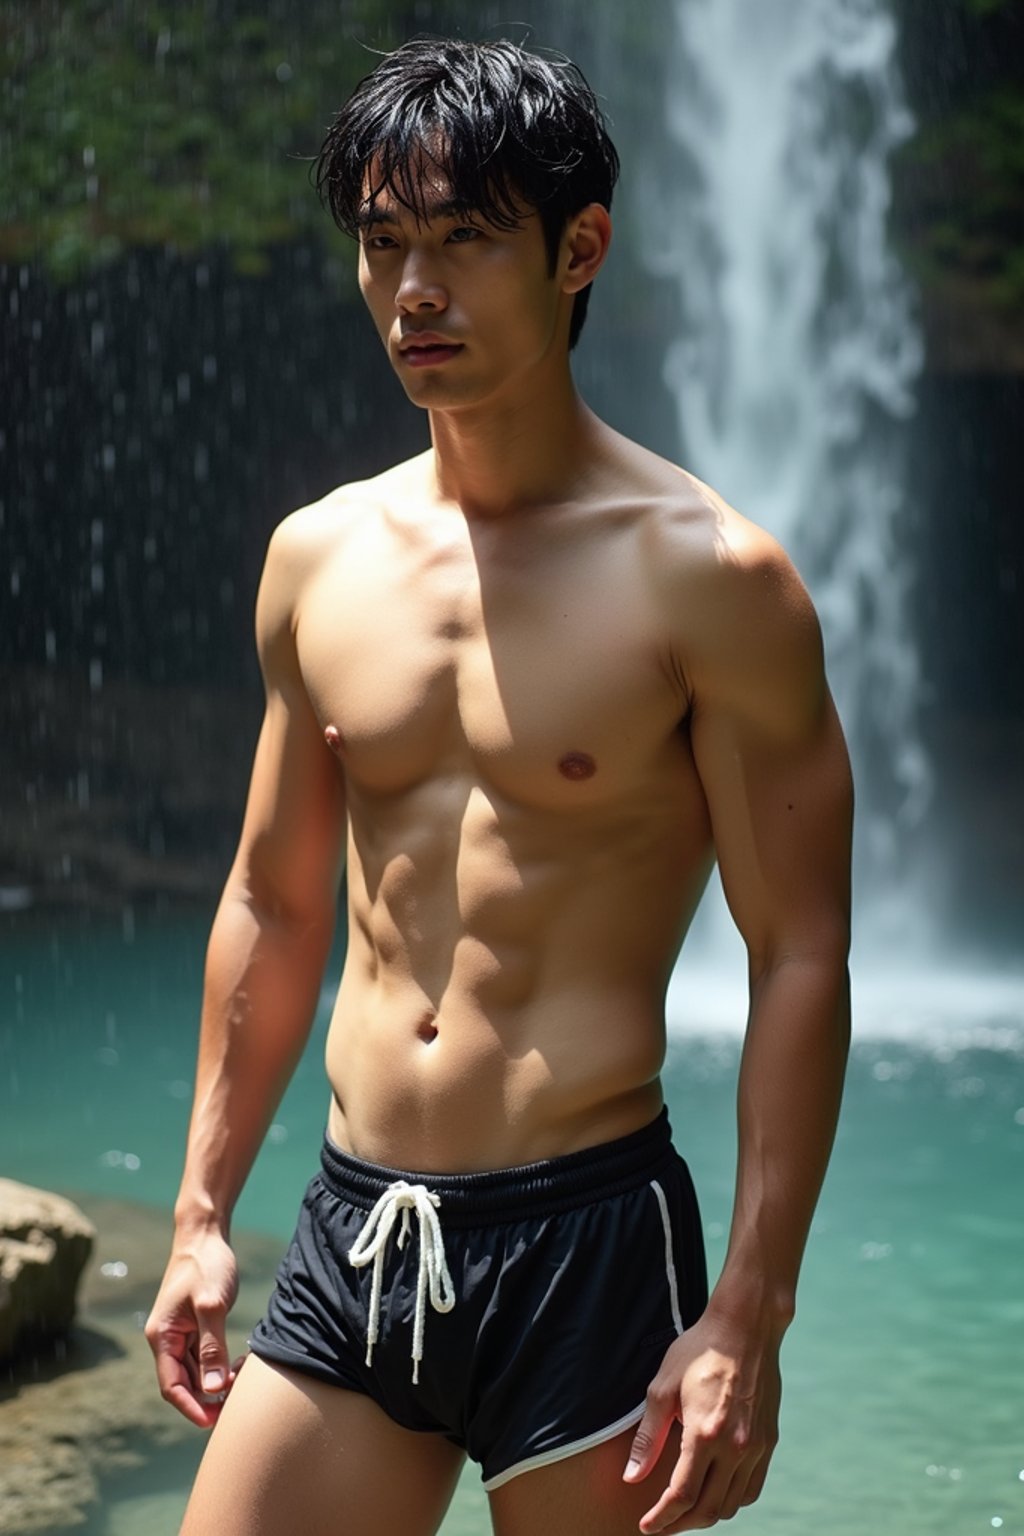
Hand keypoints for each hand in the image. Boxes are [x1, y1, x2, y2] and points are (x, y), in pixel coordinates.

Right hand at [145, 1226, 242, 1427]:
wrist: (205, 1235)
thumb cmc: (206, 1265)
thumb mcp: (211, 1305)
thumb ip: (212, 1346)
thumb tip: (213, 1389)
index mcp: (162, 1337)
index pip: (171, 1386)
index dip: (191, 1408)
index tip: (214, 1422)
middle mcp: (167, 1340)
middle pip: (184, 1384)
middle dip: (208, 1398)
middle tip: (237, 1403)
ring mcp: (181, 1334)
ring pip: (197, 1373)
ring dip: (216, 1382)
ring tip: (242, 1377)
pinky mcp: (196, 1327)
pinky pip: (205, 1358)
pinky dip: (220, 1366)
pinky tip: (240, 1363)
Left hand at [622, 1312, 780, 1531]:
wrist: (745, 1329)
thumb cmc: (698, 1352)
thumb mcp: (663, 1389)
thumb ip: (648, 1438)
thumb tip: (632, 1477)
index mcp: (705, 1434)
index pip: (682, 1495)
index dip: (662, 1517)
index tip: (647, 1527)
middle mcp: (735, 1447)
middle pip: (708, 1509)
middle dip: (681, 1524)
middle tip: (662, 1524)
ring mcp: (756, 1447)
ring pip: (731, 1504)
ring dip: (706, 1515)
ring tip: (684, 1511)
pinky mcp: (769, 1442)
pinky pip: (751, 1489)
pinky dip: (732, 1500)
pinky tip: (715, 1493)